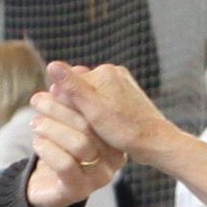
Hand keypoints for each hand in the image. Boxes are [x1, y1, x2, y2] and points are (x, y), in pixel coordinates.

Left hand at [20, 84, 127, 206]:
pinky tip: (37, 142)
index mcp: (115, 138)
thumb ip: (67, 100)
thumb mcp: (64, 122)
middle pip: (90, 126)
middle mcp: (113, 159)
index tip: (54, 86)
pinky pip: (66, 165)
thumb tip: (62, 70)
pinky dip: (48, 148)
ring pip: (79, 144)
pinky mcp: (79, 190)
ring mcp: (99, 177)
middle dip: (60, 108)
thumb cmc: (59, 149)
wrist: (45, 187)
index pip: (98, 113)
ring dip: (52, 128)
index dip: (75, 97)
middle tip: (38, 99)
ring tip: (35, 121)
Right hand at [41, 61, 193, 177]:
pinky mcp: (127, 94)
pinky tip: (102, 127)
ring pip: (91, 96)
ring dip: (87, 111)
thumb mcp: (93, 110)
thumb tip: (51, 64)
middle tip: (83, 127)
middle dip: (76, 106)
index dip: (63, 104)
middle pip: (80, 88)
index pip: (68, 83)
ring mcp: (121, 83)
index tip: (71, 122)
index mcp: (104, 72)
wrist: (155, 142)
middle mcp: (114, 72)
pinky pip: (104, 100)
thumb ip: (72, 87)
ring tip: (94, 129)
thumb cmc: (124, 130)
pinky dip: (99, 112)